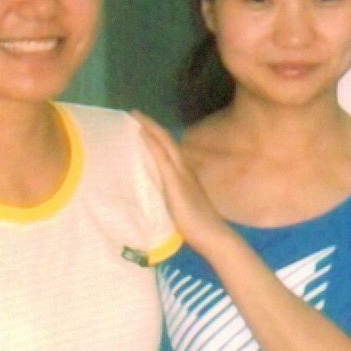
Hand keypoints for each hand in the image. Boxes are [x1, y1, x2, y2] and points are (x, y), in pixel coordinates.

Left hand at [133, 115, 234, 258]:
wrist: (214, 237)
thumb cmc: (200, 229)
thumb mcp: (182, 208)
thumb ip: (173, 200)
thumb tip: (160, 200)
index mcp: (185, 176)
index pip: (169, 150)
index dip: (157, 137)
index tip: (142, 126)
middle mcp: (185, 171)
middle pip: (166, 141)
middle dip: (151, 126)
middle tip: (135, 113)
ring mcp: (181, 175)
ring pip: (165, 145)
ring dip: (151, 129)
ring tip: (137, 118)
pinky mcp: (176, 184)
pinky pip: (162, 159)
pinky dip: (152, 144)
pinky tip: (142, 135)